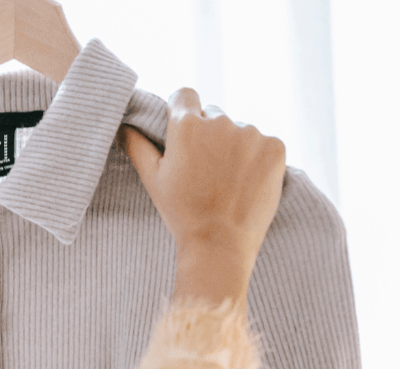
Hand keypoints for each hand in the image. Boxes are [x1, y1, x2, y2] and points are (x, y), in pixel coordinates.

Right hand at [120, 89, 286, 303]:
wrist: (220, 242)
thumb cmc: (181, 212)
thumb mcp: (153, 179)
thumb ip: (137, 146)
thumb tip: (124, 124)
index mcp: (187, 126)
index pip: (184, 95)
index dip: (182, 110)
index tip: (184, 131)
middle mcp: (220, 121)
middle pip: (213, 115)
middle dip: (209, 135)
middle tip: (205, 170)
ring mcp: (251, 133)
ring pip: (239, 130)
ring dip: (234, 147)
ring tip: (227, 181)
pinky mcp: (275, 146)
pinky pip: (263, 143)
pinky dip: (257, 158)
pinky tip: (247, 182)